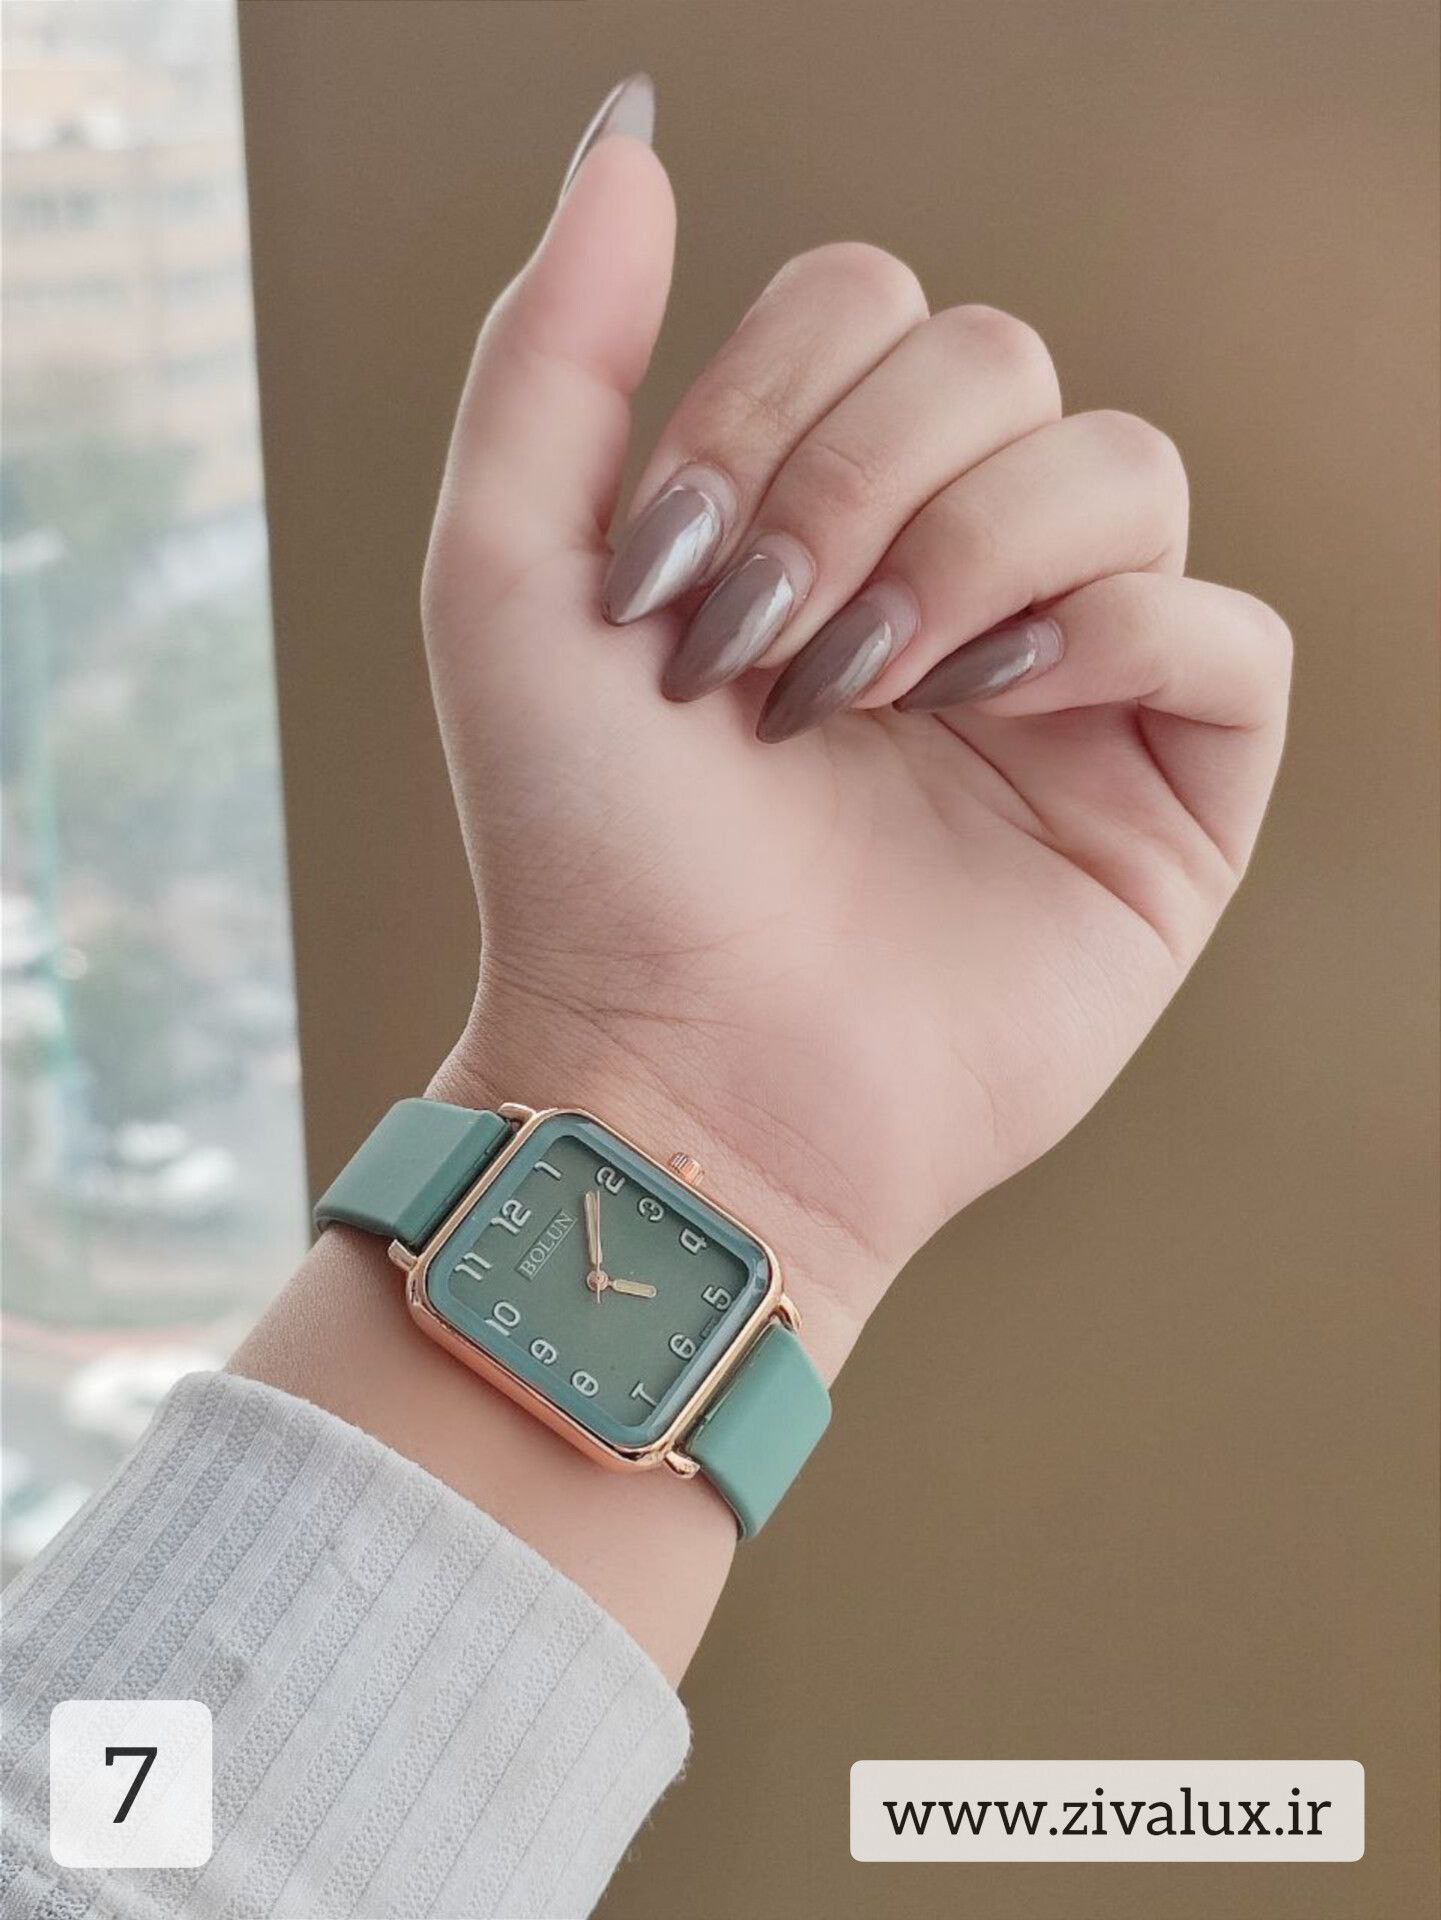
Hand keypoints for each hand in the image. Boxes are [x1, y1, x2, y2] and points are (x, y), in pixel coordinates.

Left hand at [421, 102, 1289, 1380]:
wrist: (675, 1072)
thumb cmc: (586, 856)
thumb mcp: (507, 580)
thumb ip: (552, 356)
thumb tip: (630, 135)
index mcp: (817, 510)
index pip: (871, 309)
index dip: (770, 408)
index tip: (671, 590)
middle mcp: (954, 572)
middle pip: (1000, 359)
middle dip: (860, 487)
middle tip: (765, 656)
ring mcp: (1070, 680)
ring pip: (1125, 465)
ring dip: (976, 555)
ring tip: (872, 700)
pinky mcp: (1168, 792)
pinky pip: (1227, 632)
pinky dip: (1109, 642)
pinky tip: (988, 719)